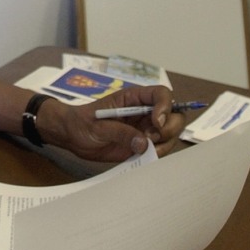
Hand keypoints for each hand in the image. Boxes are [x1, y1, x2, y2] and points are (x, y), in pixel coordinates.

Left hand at [39, 86, 184, 162]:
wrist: (74, 137)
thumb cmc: (82, 123)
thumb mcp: (98, 126)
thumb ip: (120, 132)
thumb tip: (144, 143)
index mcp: (134, 98)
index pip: (162, 94)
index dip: (166, 107)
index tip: (156, 122)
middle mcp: (145, 112)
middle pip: (175, 116)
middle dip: (168, 128)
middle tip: (149, 137)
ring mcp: (146, 128)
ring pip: (171, 134)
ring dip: (163, 143)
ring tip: (141, 147)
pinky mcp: (144, 145)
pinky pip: (161, 149)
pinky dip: (157, 154)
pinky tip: (141, 155)